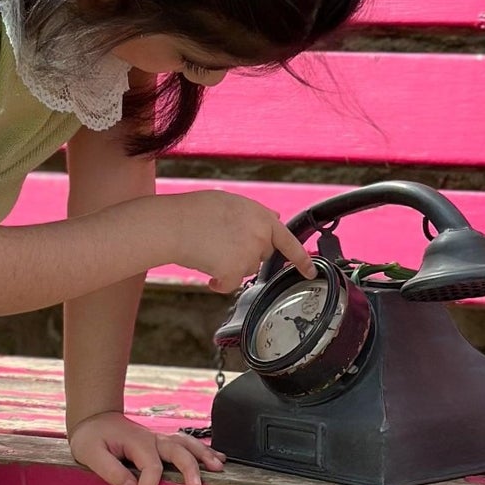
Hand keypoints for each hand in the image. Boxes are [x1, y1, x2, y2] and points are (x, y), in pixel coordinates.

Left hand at [68, 411, 224, 484]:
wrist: (94, 419)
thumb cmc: (92, 437)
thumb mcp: (90, 453)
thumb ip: (110, 471)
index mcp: (137, 442)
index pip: (150, 468)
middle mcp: (153, 439)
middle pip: (178, 452)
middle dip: (190, 470)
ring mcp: (159, 440)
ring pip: (187, 445)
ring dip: (204, 455)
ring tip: (218, 469)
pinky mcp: (162, 443)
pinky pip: (187, 444)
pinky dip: (203, 450)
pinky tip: (217, 458)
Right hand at [168, 190, 316, 294]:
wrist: (174, 224)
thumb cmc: (195, 211)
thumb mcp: (232, 201)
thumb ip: (256, 213)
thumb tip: (276, 217)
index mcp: (262, 217)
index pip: (288, 240)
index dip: (301, 259)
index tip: (310, 272)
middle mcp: (260, 236)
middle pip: (261, 255)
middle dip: (246, 253)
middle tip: (221, 243)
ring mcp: (249, 255)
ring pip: (245, 269)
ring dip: (231, 266)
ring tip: (209, 250)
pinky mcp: (235, 271)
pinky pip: (231, 284)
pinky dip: (220, 282)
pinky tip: (207, 271)